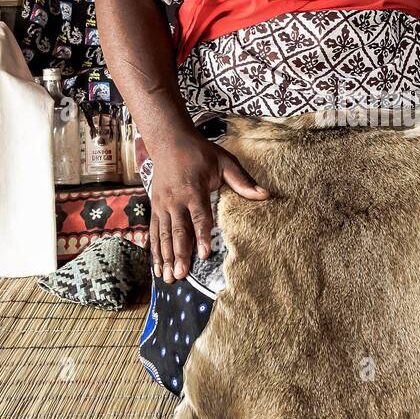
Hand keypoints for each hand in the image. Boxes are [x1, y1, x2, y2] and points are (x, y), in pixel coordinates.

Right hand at [149, 130, 267, 281]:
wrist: (169, 141)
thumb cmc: (200, 153)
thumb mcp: (224, 162)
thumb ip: (243, 181)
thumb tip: (265, 195)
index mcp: (194, 190)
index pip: (199, 216)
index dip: (202, 236)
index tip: (204, 254)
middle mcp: (175, 200)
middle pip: (178, 230)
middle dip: (179, 254)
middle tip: (181, 274)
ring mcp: (162, 204)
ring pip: (164, 235)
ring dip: (165, 257)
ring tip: (168, 277)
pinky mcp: (155, 207)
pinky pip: (154, 232)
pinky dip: (155, 250)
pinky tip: (158, 267)